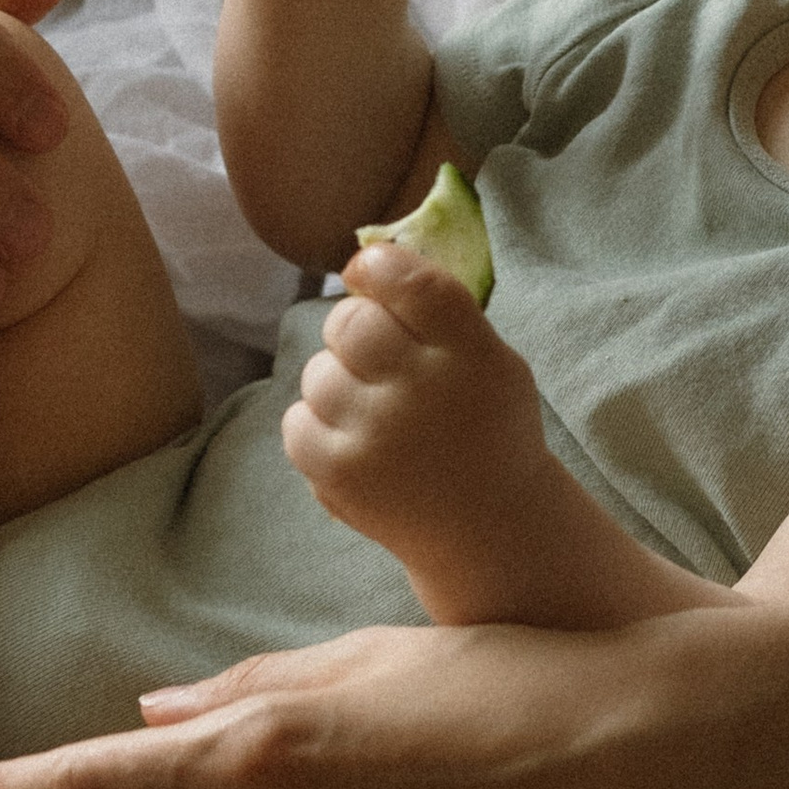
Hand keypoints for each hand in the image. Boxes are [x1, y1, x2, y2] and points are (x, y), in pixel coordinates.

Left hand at [282, 239, 561, 620]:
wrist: (489, 528)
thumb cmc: (488, 429)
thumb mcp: (492, 359)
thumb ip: (439, 311)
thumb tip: (365, 259)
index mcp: (471, 353)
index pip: (410, 282)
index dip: (378, 266)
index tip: (369, 272)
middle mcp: (422, 390)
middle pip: (350, 322)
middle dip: (355, 330)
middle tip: (377, 357)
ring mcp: (375, 434)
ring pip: (318, 371)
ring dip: (338, 382)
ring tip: (374, 411)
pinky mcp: (339, 474)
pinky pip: (296, 420)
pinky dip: (318, 426)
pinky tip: (355, 440)